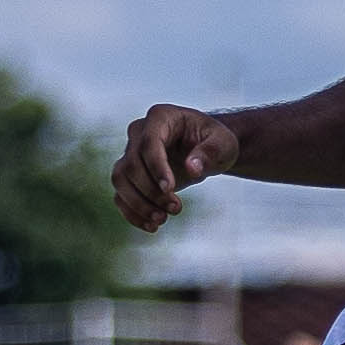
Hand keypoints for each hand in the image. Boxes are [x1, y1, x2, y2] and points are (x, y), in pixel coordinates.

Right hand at [115, 103, 238, 233]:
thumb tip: (191, 168)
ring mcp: (130, 153)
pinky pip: (120, 194)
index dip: (156, 167)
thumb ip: (211, 151)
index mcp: (161, 117)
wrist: (206, 150)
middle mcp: (139, 132)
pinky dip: (132, 213)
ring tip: (162, 220)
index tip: (170, 189)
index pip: (149, 143)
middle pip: (132, 164)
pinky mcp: (129, 175)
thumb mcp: (224, 144)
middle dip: (151, 191)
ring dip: (138, 204)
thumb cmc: (215, 142)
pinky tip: (151, 227)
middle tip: (176, 209)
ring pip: (120, 179)